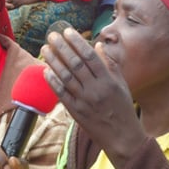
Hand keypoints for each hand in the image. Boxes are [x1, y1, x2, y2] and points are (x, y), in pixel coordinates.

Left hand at [41, 28, 147, 168]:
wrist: (122, 137)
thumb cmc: (123, 108)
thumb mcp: (122, 84)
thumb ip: (110, 64)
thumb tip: (97, 45)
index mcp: (108, 80)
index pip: (90, 56)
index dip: (77, 42)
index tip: (67, 31)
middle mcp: (96, 89)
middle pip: (75, 64)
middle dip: (62, 48)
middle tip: (51, 36)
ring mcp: (84, 101)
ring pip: (65, 77)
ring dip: (53, 61)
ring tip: (45, 49)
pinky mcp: (76, 112)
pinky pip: (61, 94)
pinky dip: (53, 81)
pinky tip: (46, 70)